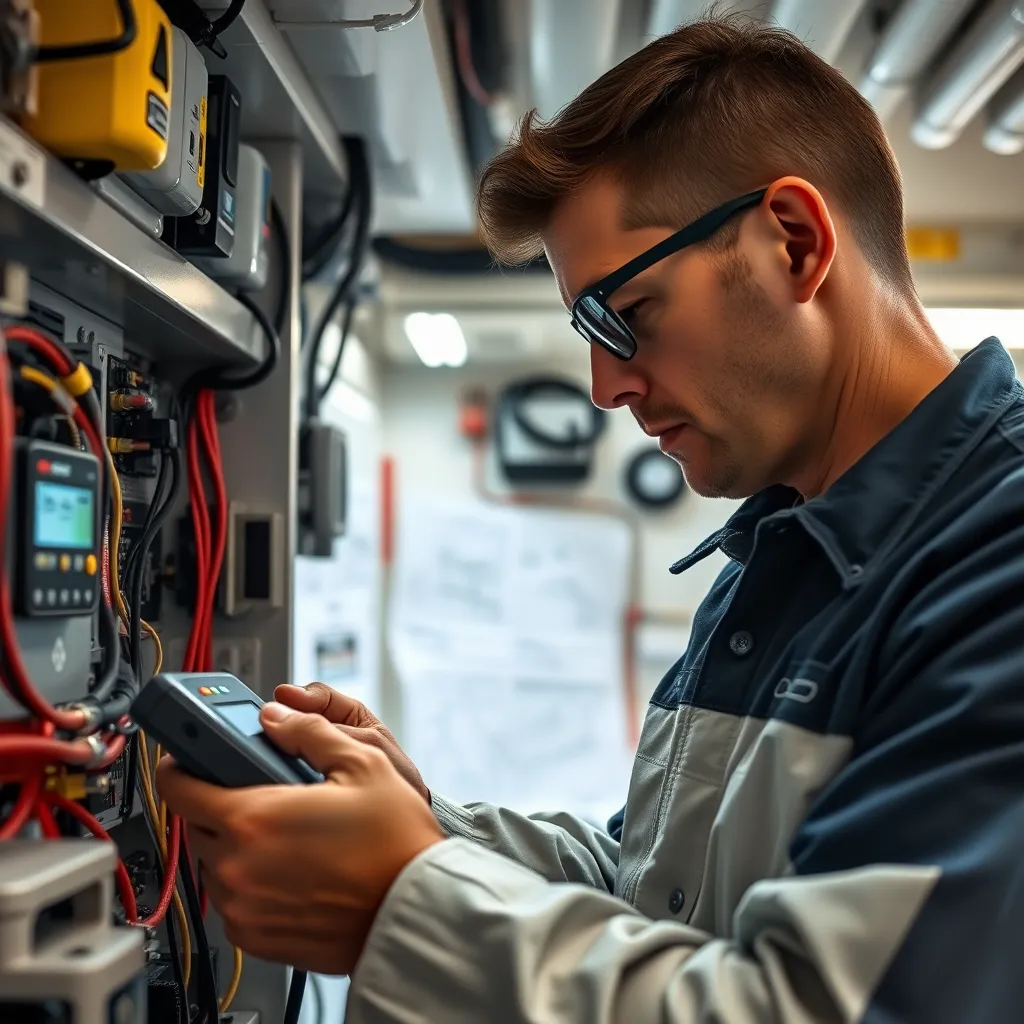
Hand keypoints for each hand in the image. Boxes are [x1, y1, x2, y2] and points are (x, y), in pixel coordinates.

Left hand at [155, 703, 443, 973]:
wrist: (414, 911)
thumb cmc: (395, 843)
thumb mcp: (362, 762)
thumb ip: (309, 731)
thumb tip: (277, 716)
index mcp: (253, 819)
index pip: (179, 788)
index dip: (179, 765)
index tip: (184, 758)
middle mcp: (237, 867)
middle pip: (197, 824)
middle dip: (220, 802)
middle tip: (260, 790)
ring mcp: (243, 908)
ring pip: (215, 863)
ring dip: (235, 842)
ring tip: (285, 830)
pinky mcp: (256, 937)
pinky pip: (233, 900)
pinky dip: (249, 879)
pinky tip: (289, 865)